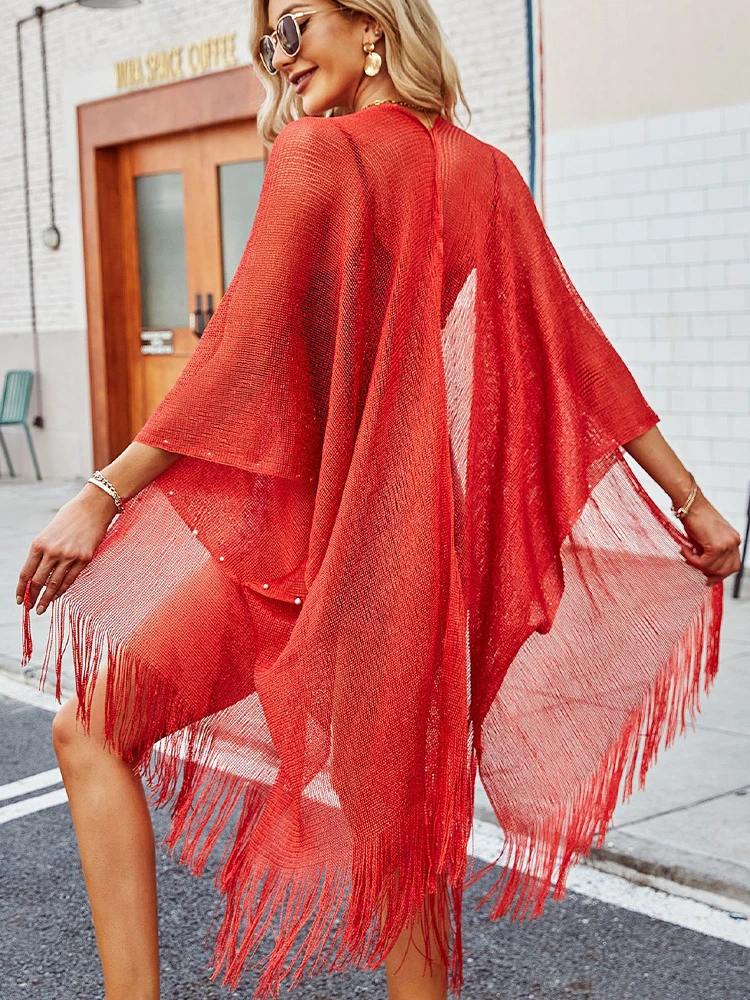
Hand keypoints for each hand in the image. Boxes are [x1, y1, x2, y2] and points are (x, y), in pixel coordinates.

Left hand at [16, 484, 117, 614]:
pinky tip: (57, 596)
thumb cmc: (70, 517)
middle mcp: (52, 552)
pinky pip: (70, 579)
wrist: (93, 507)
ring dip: (47, 599)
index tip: (20, 599)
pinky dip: (62, 590)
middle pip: (38, 581)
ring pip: (54, 584)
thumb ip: (42, 551)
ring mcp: (68, 556)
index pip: (26, 573)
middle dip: (33, 597)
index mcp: (39, 544)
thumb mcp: (49, 532)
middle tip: (31, 607)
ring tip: (42, 608)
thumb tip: (38, 572)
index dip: (22, 589)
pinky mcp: (84, 559)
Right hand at [677, 490, 741, 585]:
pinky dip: (691, 559)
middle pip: (726, 570)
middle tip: (695, 569)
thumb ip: (709, 552)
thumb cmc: (695, 516)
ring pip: (713, 568)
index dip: (720, 574)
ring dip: (696, 564)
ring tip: (686, 552)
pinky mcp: (716, 545)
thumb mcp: (706, 537)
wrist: (690, 503)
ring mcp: (727, 544)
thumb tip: (704, 567)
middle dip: (709, 573)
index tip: (709, 579)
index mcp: (733, 539)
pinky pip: (703, 563)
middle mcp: (733, 542)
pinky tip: (685, 548)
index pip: (732, 566)